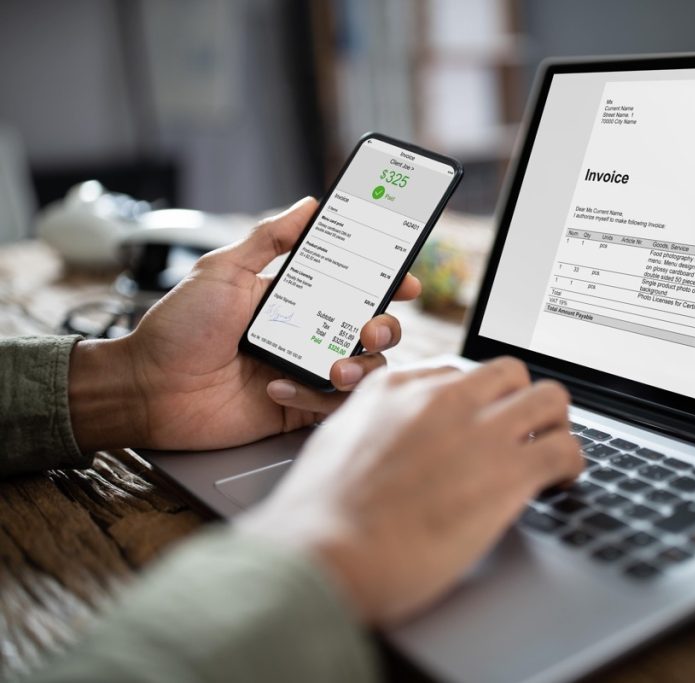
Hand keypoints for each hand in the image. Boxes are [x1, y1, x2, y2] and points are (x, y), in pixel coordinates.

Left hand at [68, 198, 420, 451]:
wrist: (148, 389)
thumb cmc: (177, 328)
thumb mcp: (222, 271)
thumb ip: (269, 238)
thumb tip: (308, 204)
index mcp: (294, 298)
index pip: (354, 286)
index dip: (386, 283)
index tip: (406, 281)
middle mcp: (306, 333)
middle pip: (372, 328)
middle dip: (385, 327)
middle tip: (369, 327)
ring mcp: (304, 370)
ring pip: (364, 369)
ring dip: (359, 367)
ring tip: (332, 368)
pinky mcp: (298, 406)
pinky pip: (334, 406)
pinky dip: (315, 398)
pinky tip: (277, 388)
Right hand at [237, 357, 582, 624]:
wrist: (326, 556)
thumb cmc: (320, 519)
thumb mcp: (333, 445)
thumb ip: (369, 427)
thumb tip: (389, 435)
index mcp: (396, 390)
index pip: (460, 375)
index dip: (478, 403)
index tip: (482, 424)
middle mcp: (443, 400)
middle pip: (512, 373)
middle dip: (522, 402)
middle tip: (522, 435)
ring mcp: (480, 432)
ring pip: (551, 399)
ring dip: (555, 425)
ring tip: (548, 454)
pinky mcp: (509, 473)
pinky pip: (567, 449)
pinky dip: (571, 464)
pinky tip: (559, 482)